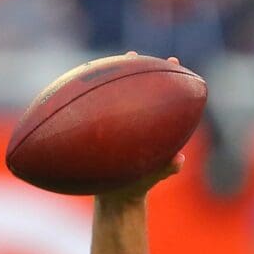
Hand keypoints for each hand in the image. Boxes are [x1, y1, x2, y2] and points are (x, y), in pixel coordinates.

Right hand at [96, 53, 184, 204]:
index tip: (173, 61)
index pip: (161, 96)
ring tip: (100, 63)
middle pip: (135, 90)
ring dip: (106, 79)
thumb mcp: (153, 176)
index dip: (167, 77)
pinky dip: (84, 101)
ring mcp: (114, 126)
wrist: (117, 198)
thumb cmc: (138, 185)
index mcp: (151, 128)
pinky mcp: (97, 133)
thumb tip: (179, 160)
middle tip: (134, 54)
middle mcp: (133, 122)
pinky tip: (73, 87)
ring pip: (110, 97)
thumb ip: (168, 168)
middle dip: (136, 70)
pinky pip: (90, 112)